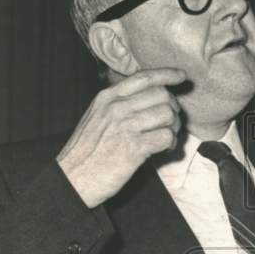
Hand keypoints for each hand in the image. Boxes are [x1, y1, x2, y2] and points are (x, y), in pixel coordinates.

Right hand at [56, 68, 184, 207]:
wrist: (73, 178)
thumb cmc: (86, 152)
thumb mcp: (95, 117)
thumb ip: (117, 105)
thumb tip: (148, 99)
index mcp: (107, 97)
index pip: (143, 77)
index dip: (167, 74)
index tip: (181, 76)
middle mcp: (117, 107)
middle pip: (161, 95)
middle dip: (172, 108)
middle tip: (169, 123)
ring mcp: (126, 126)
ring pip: (167, 114)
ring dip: (173, 127)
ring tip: (165, 139)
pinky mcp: (135, 148)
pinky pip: (166, 136)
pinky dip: (170, 143)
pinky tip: (163, 150)